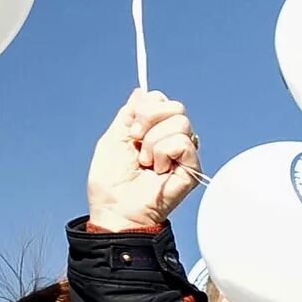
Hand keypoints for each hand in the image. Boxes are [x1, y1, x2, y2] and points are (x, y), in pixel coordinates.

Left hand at [85, 91, 200, 230]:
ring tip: (146, 162)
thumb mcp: (112, 139)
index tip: (130, 129)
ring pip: (181, 122)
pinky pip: (185, 142)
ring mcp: (183, 153)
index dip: (146, 108)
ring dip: (154, 141)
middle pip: (175, 106)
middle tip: (137, 141)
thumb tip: (141, 91)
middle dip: (149, 119)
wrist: (116, 210)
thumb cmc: (110, 183)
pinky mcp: (192, 167)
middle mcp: (170, 139)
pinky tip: (158, 169)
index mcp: (151, 131)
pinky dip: (165, 152)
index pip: (161, 100)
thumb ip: (128, 114)